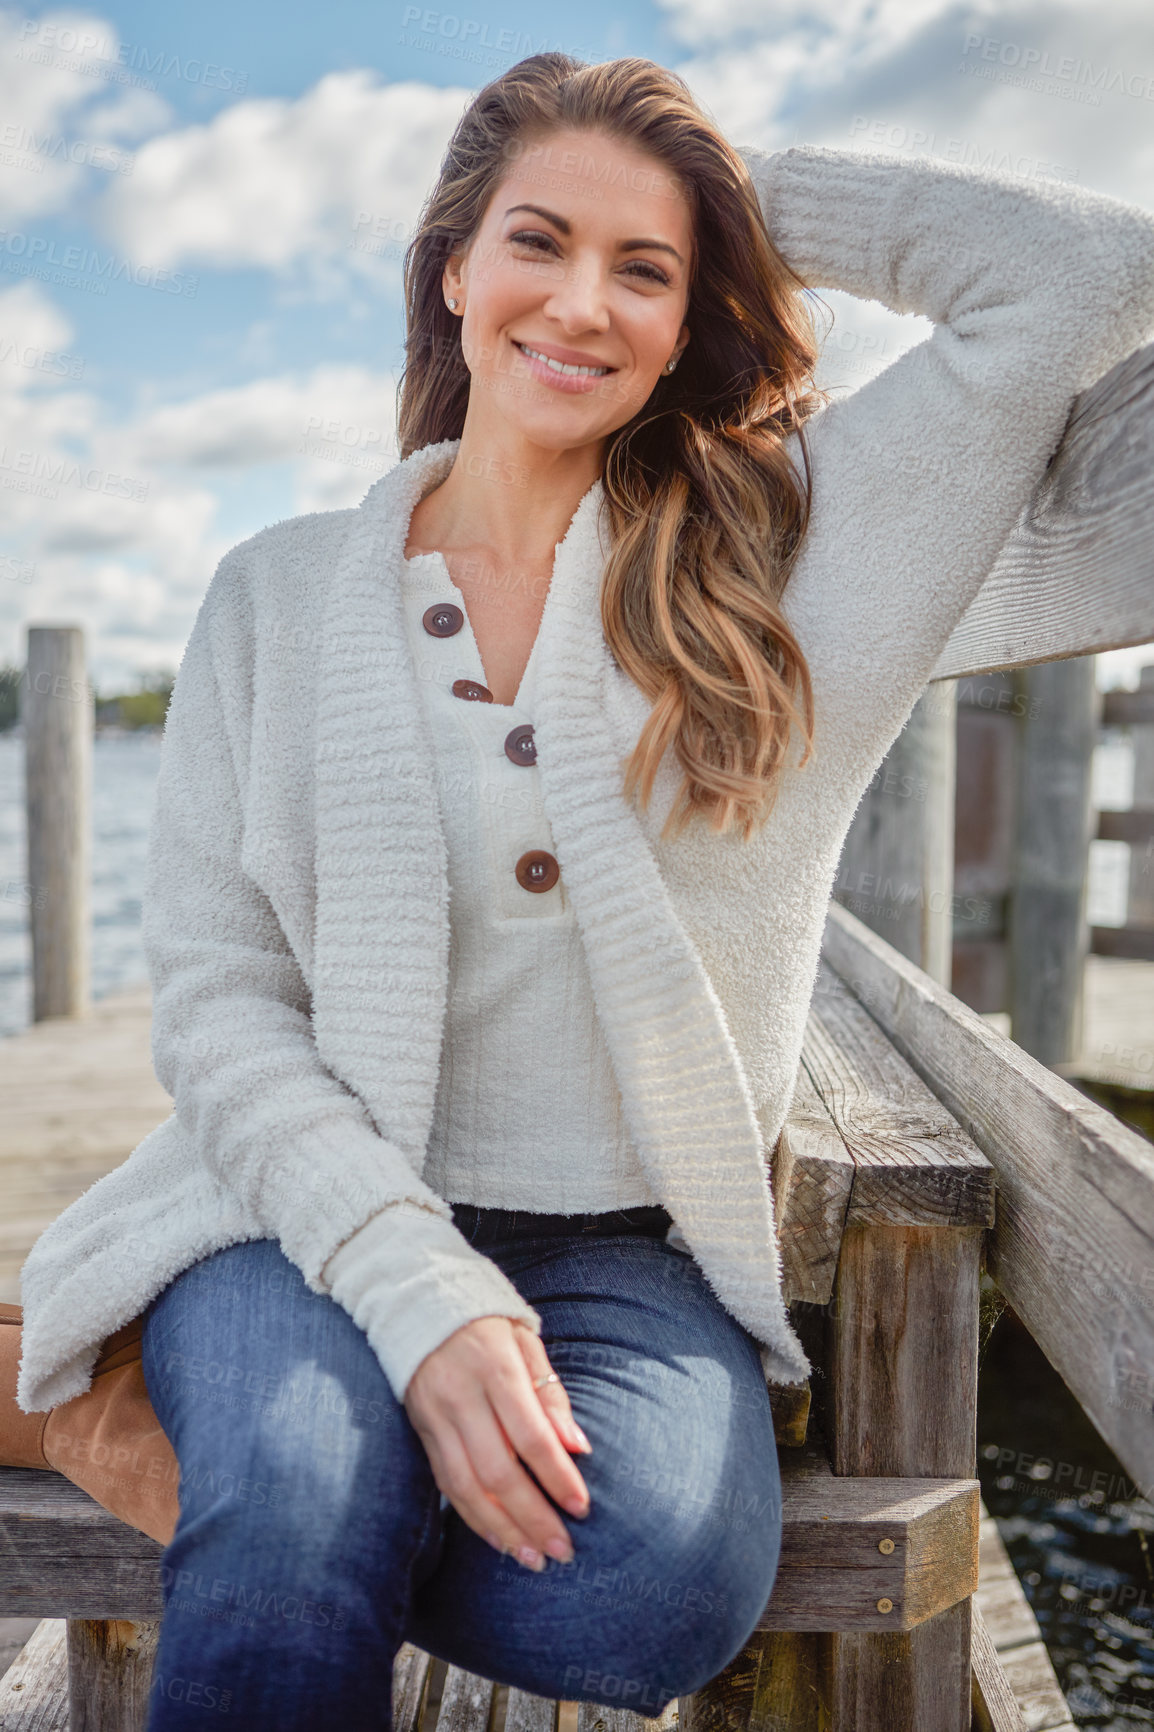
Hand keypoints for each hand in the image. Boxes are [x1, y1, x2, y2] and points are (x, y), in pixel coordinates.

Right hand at [403, 1314, 591, 1570]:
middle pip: (498, 1471)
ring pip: (468, 1487)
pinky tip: (498, 1539)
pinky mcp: (420, 1431)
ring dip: (503, 1530)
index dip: (557, 1477)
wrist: (416, 1303)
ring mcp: (435, 1417)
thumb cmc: (486, 1322)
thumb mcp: (525, 1341)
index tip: (582, 1508)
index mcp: (495, 1369)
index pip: (530, 1436)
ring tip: (533, 1559)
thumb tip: (578, 1448)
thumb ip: (550, 1394)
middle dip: (533, 1518)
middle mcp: (461, 1397)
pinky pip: (446, 1484)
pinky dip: (472, 1517)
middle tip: (563, 1551)